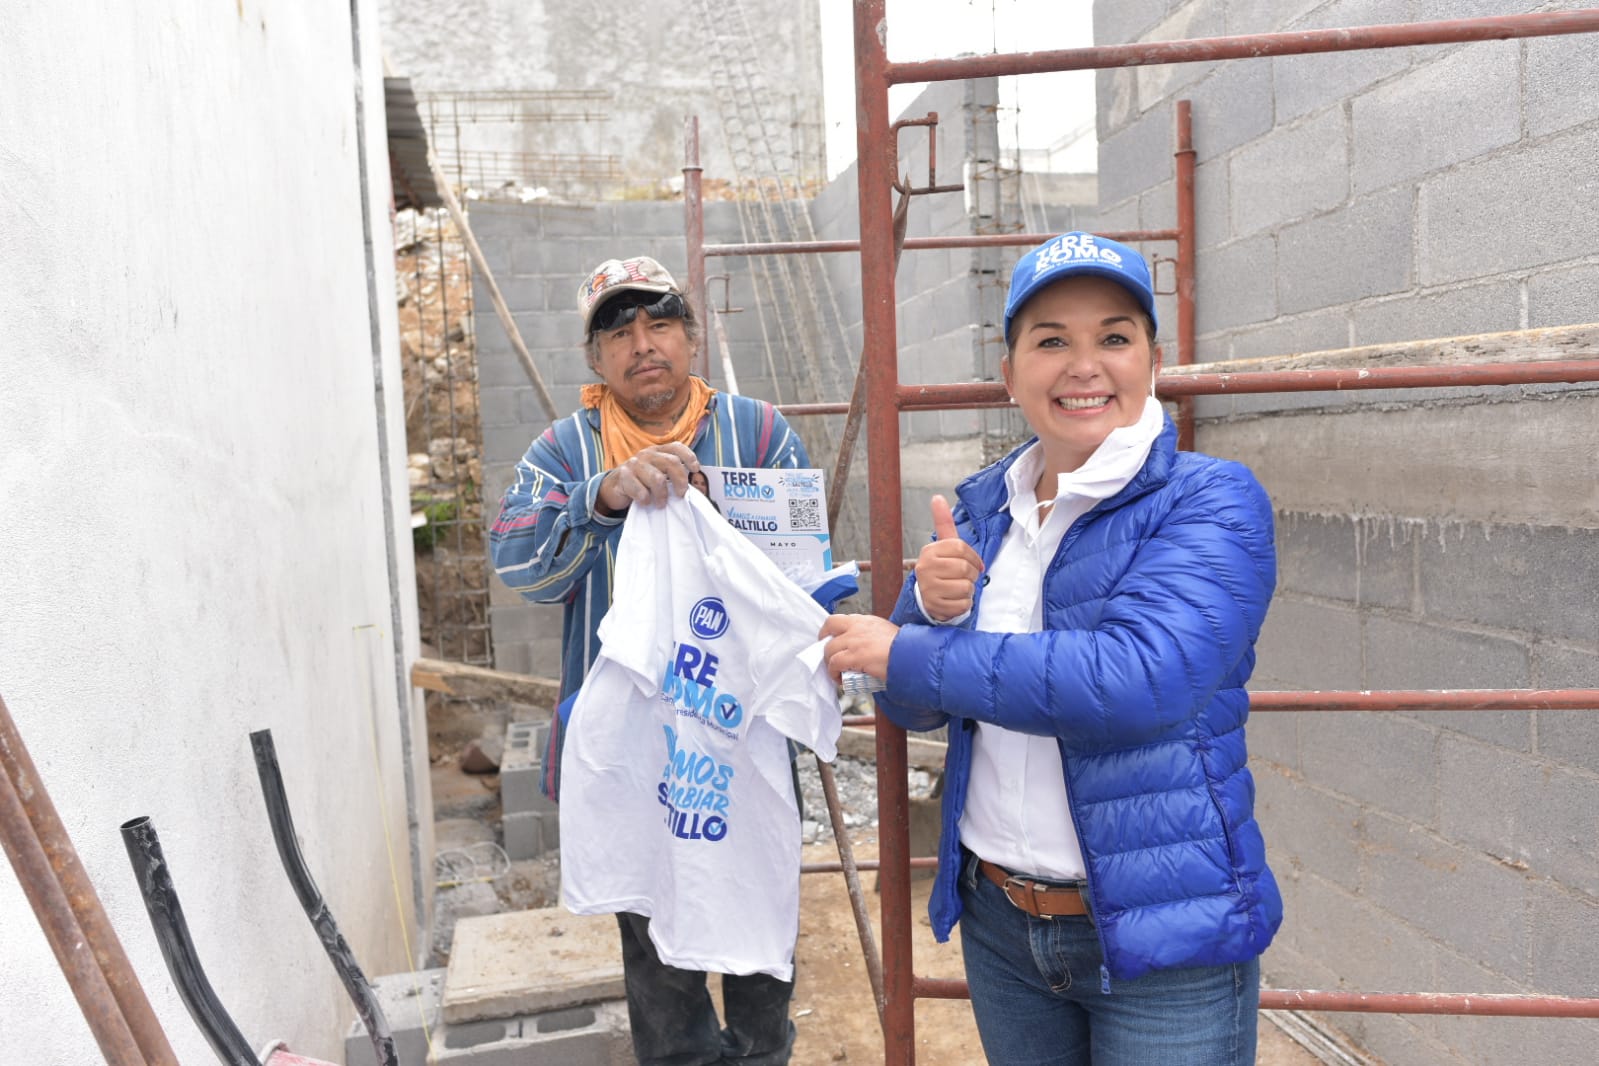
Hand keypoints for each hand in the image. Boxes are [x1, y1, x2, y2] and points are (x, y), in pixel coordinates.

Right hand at [597, 443, 698, 512]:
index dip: (689, 456)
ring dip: (662, 495)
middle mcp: (646, 454)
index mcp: (657, 451)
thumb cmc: (640, 482)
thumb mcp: (656, 473)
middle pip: (671, 463)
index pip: (676, 447)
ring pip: (657, 479)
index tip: (695, 469)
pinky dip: (645, 499)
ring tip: (661, 504)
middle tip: (680, 495)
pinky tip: (645, 502)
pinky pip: (640, 491)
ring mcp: (634, 464)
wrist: (613, 488)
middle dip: (680, 481)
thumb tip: (689, 485)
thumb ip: (670, 474)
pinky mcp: (623, 476)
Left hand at [818, 614, 899, 683]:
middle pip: (830, 627)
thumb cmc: (905, 649)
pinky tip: (840, 679)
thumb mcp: (887, 635)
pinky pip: (834, 663)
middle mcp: (858, 626)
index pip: (840, 619)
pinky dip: (833, 673)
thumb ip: (873, 637)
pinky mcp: (854, 655)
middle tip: (829, 654)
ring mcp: (855, 640)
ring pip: (829, 648)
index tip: (833, 640)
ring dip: (829, 661)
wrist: (912, 656)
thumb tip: (867, 649)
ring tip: (837, 672)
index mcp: (867, 621)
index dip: (833, 630)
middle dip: (824, 640)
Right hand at [913, 495, 982, 621]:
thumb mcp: (943, 546)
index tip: (975, 564)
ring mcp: (928, 588)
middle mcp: (925, 568)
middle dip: (972, 575)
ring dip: (968, 590)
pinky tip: (955, 599)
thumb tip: (937, 497)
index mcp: (930, 551)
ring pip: (965, 587)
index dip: (974, 557)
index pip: (961, 548)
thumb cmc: (942, 568)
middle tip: (966, 577)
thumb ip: (942, 522)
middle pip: (965, 568)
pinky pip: (963, 604)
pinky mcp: (934, 606)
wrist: (927, 597)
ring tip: (959, 588)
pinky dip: (965, 604)